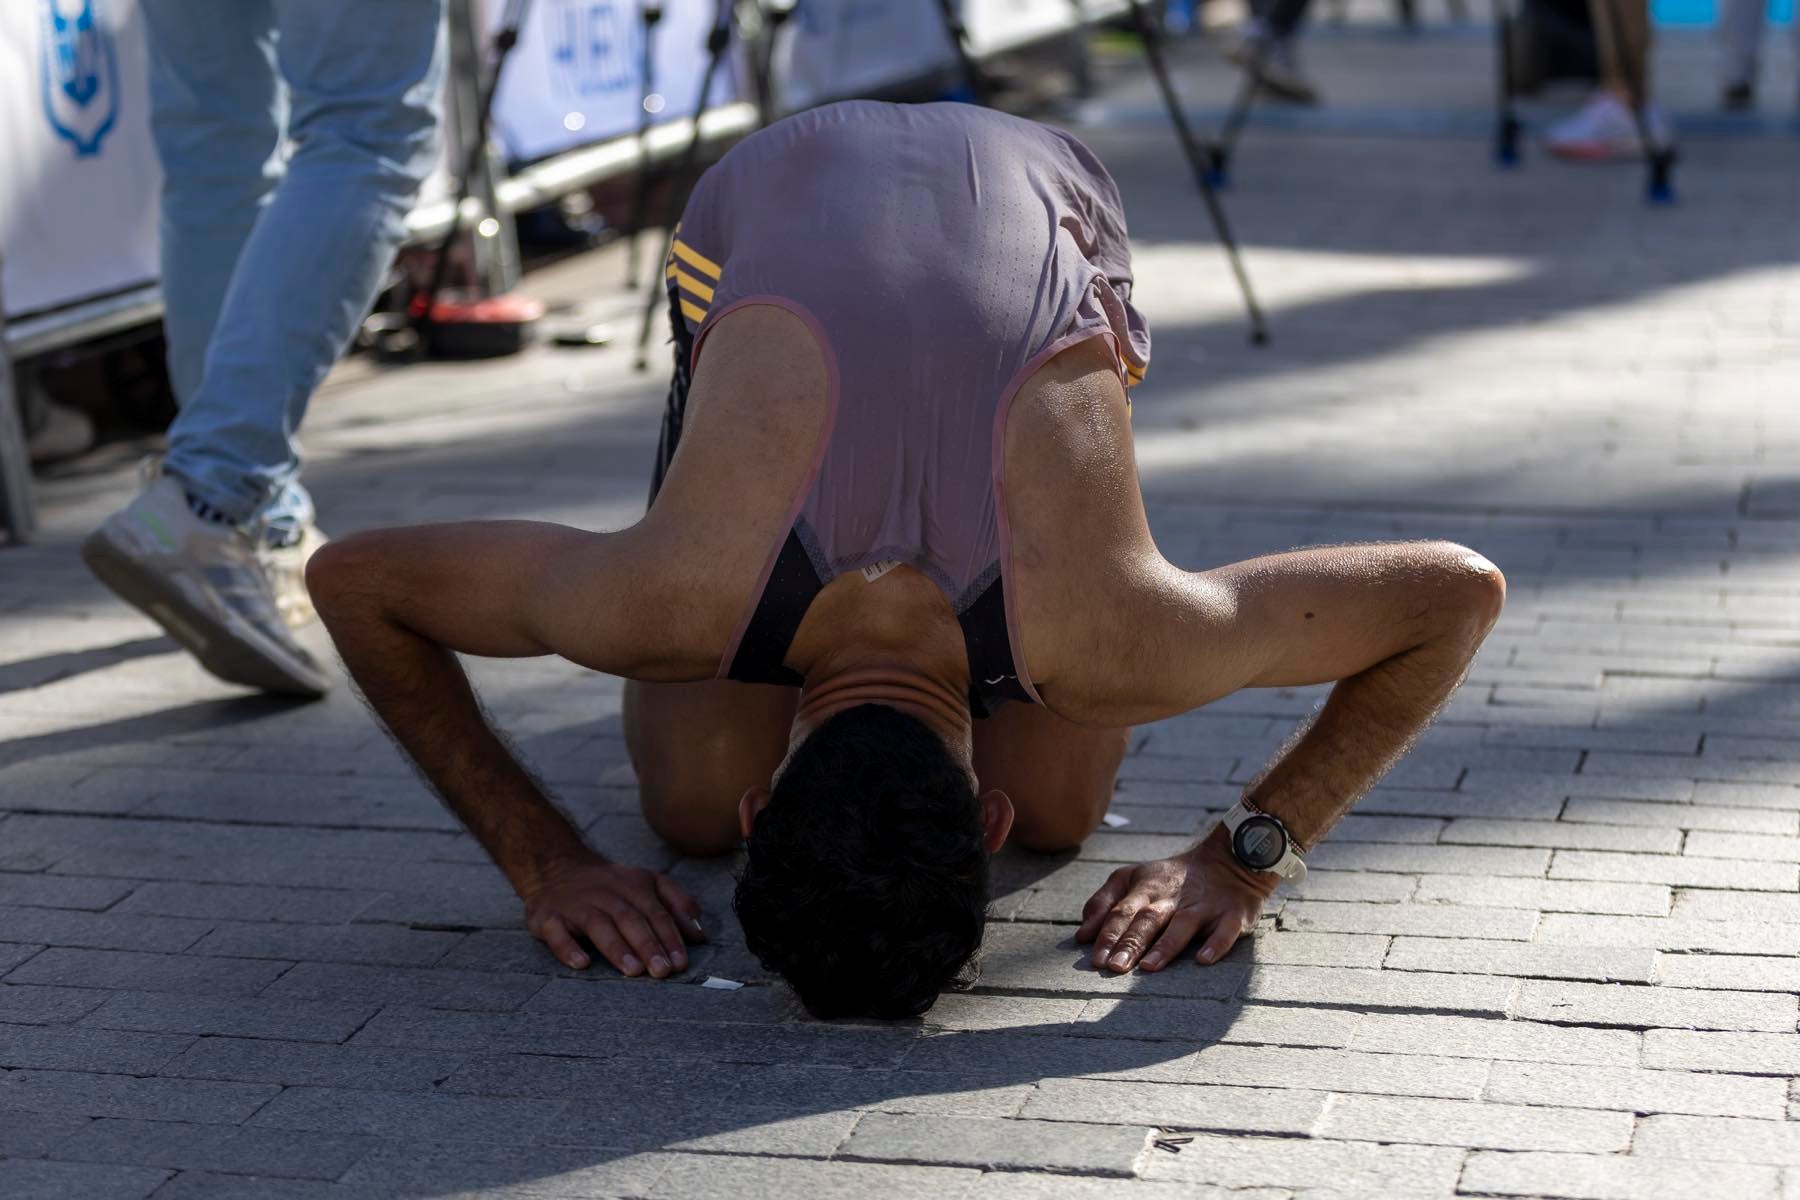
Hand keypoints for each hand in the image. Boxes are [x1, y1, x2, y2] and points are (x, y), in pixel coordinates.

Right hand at [522, 854, 705, 977]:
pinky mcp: (548, 917)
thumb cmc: (611, 886)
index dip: (670, 937)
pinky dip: (568, 948)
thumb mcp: (647, 884)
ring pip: (598, 924)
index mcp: (633, 885)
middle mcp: (606, 892)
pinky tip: (582, 964)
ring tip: (633, 970)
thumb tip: (700, 935)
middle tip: (662, 971)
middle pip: (630, 918)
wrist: (556, 868)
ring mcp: (576, 904)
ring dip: (616, 948)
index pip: (656, 912)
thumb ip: (676, 905)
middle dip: (648, 945)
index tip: (681, 963)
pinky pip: (557, 932)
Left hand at [1076, 826, 1277, 973]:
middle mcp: (1173, 897)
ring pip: (1183, 925)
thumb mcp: (1133, 879)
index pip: (1122, 911)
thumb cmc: (1171, 879)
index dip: (1108, 934)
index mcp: (1146, 888)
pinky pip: (1226, 930)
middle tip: (1114, 968)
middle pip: (1148, 919)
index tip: (1095, 959)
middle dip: (1130, 942)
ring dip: (1166, 945)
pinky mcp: (1233, 914)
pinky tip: (1203, 960)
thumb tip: (1082, 935)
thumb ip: (1104, 903)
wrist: (1228, 859)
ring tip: (1149, 967)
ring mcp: (1204, 906)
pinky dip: (1216, 944)